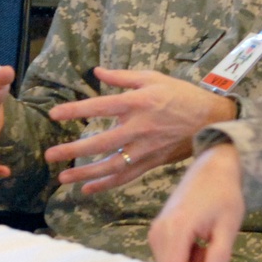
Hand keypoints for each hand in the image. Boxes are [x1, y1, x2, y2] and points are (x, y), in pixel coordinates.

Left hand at [44, 67, 236, 193]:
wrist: (212, 120)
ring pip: (111, 165)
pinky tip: (87, 189)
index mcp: (139, 103)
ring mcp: (146, 148)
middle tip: (50, 154)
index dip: (76, 110)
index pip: (101, 107)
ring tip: (63, 178)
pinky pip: (126, 176)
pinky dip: (106, 185)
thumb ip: (124, 77)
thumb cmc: (183, 95)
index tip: (54, 114)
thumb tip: (97, 73)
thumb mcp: (155, 78)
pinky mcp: (152, 162)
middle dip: (73, 150)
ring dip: (86, 173)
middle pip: (101, 142)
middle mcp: (140, 128)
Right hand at [148, 143, 244, 261]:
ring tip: (208, 247)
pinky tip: (198, 244)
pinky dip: (183, 257)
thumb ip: (219, 255)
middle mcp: (159, 231)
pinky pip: (166, 256)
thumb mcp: (229, 225)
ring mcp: (155, 231)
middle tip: (214, 257)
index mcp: (177, 228)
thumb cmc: (224, 194)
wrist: (211, 169)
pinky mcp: (156, 231)